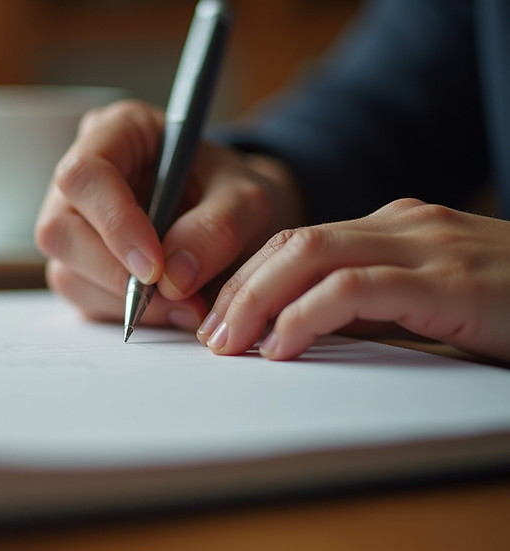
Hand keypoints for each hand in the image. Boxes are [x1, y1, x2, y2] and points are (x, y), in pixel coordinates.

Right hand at [35, 100, 303, 328]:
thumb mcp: (248, 199)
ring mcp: (73, 225)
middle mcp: (81, 179)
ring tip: (185, 306)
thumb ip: (218, 228)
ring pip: (67, 272)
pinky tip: (168, 309)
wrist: (236, 224)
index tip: (156, 267)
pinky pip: (83, 300)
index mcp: (115, 133)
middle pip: (59, 230)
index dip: (113, 222)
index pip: (84, 174)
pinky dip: (126, 314)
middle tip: (177, 298)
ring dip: (125, 302)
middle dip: (116, 274)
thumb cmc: (233, 195)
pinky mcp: (78, 267)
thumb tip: (174, 277)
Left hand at [199, 199, 509, 361]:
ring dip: (257, 299)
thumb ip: (369, 307)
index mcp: (393, 228)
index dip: (246, 277)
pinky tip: (282, 344)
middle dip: (238, 288)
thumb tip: (294, 333)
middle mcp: (403, 225)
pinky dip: (307, 315)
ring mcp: (426, 245)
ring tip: (228, 342)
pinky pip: (355, 288)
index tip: (215, 317)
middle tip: (207, 334)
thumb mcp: (427, 302)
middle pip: (292, 242)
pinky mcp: (448, 279)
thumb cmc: (508, 305)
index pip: (296, 241)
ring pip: (311, 254)